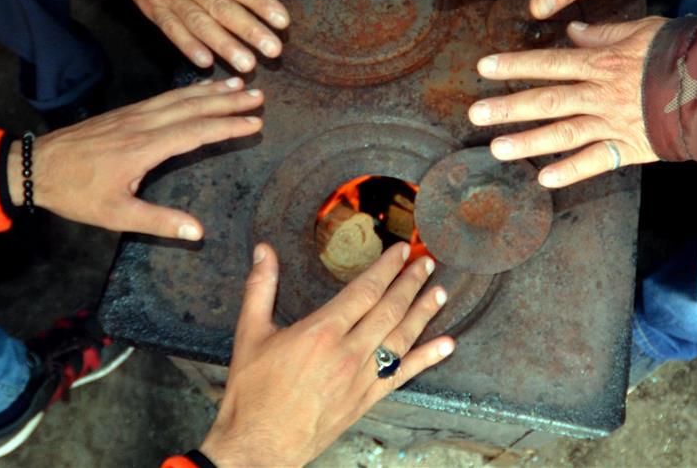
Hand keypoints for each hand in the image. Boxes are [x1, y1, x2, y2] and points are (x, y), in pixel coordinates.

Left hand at [9, 78, 262, 238]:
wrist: (36, 166)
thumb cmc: (76, 193)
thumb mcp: (116, 215)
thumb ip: (159, 222)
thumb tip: (198, 231)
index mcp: (144, 148)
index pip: (196, 132)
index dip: (228, 126)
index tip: (255, 123)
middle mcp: (143, 124)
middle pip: (193, 107)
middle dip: (228, 101)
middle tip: (259, 95)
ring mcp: (133, 115)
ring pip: (179, 97)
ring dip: (211, 91)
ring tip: (238, 85)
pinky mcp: (125, 113)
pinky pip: (164, 97)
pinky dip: (188, 90)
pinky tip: (198, 90)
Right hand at [86, 0, 290, 72]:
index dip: (260, 2)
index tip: (283, 21)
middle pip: (220, 8)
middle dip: (249, 31)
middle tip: (274, 51)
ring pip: (198, 24)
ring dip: (224, 46)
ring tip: (247, 64)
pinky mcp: (152, 9)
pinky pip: (171, 31)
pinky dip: (188, 47)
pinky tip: (206, 62)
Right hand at [200, 242, 453, 466]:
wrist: (259, 445)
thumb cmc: (253, 394)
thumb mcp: (250, 334)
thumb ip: (260, 288)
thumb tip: (263, 252)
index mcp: (321, 332)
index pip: (365, 290)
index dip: (387, 267)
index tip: (400, 251)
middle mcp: (347, 353)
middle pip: (390, 309)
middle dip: (411, 283)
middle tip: (426, 263)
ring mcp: (361, 379)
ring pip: (402, 338)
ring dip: (424, 312)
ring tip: (440, 293)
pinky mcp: (366, 400)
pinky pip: (403, 374)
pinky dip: (427, 359)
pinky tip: (446, 346)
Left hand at [468, 18, 667, 186]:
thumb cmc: (682, 51)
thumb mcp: (642, 30)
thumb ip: (604, 33)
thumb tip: (572, 32)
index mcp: (602, 63)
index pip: (550, 63)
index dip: (515, 65)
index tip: (484, 67)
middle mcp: (601, 94)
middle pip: (548, 99)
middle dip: (509, 106)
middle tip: (475, 113)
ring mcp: (614, 122)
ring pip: (564, 132)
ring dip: (528, 142)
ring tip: (497, 149)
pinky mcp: (630, 147)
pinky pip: (597, 161)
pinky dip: (571, 171)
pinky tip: (544, 179)